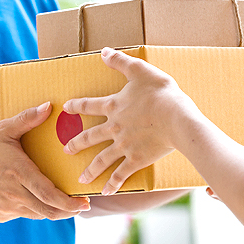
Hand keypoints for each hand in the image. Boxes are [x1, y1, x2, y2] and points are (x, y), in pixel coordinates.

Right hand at [0, 102, 90, 221]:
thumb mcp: (4, 130)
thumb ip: (27, 119)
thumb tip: (49, 106)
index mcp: (19, 173)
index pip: (49, 195)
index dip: (69, 203)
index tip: (84, 203)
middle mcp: (15, 194)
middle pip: (48, 211)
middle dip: (68, 211)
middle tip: (81, 206)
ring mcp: (7, 207)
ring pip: (38, 214)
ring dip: (52, 210)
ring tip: (62, 201)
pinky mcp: (1, 215)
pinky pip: (23, 213)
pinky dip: (33, 208)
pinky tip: (33, 197)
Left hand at [63, 47, 199, 194]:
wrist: (177, 119)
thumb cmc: (161, 93)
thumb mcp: (140, 70)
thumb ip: (121, 61)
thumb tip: (103, 52)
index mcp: (113, 106)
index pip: (88, 105)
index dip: (76, 106)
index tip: (65, 108)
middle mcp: (114, 127)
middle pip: (90, 137)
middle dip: (77, 144)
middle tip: (66, 150)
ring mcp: (124, 146)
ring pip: (102, 159)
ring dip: (90, 169)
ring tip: (81, 179)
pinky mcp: (136, 160)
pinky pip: (121, 174)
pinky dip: (113, 184)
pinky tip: (105, 192)